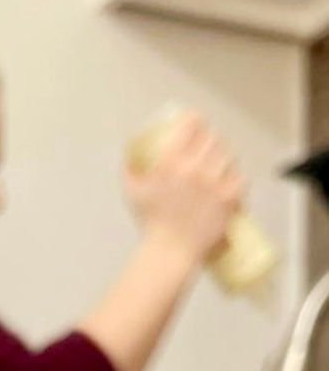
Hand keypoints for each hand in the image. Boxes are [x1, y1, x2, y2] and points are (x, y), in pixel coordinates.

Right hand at [125, 112, 243, 266]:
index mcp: (172, 161)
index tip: (195, 122)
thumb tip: (131, 151)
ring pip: (228, 155)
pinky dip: (236, 176)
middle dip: (210, 139)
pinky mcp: (230, 197)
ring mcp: (215, 182)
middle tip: (207, 145)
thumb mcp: (131, 190)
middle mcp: (195, 168)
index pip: (192, 124)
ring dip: (224, 156)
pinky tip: (231, 178)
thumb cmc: (150, 224)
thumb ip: (130, 167)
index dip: (195, 119)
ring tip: (219, 163)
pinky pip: (240, 177)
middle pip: (213, 138)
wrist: (170, 251)